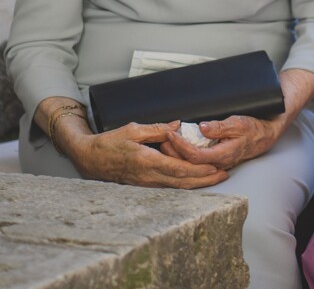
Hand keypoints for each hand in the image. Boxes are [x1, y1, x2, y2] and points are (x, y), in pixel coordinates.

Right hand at [65, 120, 227, 187]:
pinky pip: (168, 187)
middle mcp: (149, 176)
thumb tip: (178, 125)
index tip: (215, 167)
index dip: (199, 170)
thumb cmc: (110, 143)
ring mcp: (146, 183)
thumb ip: (157, 129)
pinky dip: (184, 184)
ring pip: (177, 187)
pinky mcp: (144, 185)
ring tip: (215, 179)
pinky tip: (195, 181)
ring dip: (198, 184)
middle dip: (205, 180)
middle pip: (182, 182)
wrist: (90, 159)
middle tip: (223, 175)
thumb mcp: (133, 129)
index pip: (179, 168)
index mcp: (147, 161)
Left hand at [161, 68, 313, 170]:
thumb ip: (221, 126)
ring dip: (176, 153)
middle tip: (161, 137)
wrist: (268, 133)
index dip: (179, 146)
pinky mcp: (215, 159)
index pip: (193, 155)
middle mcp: (218, 163)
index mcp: (222, 155)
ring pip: (191, 163)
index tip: (169, 133)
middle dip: (172, 151)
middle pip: (188, 163)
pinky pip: (196, 160)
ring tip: (165, 140)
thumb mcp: (239, 122)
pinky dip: (184, 153)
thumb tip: (202, 127)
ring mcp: (216, 163)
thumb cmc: (255, 127)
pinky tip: (176, 146)